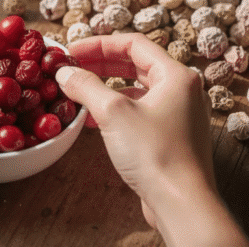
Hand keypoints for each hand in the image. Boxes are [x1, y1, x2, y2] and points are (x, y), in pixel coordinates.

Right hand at [56, 33, 248, 246]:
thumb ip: (86, 86)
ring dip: (105, 88)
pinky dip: (116, 110)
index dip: (98, 44)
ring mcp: (179, 115)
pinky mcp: (171, 137)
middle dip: (100, 65)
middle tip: (72, 67)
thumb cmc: (156, 154)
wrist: (182, 203)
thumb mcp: (113, 113)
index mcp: (176, 75)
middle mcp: (182, 91)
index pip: (133, 44)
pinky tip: (92, 118)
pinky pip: (139, 112)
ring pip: (136, 90)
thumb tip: (65, 72)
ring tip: (77, 92)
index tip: (72, 50)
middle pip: (135, 65)